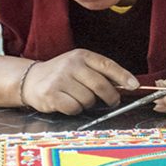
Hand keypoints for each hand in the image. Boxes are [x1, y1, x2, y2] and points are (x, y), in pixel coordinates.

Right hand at [21, 49, 138, 114]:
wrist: (31, 80)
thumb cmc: (61, 75)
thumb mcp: (79, 66)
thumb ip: (99, 73)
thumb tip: (126, 85)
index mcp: (81, 55)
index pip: (107, 65)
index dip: (123, 76)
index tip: (134, 85)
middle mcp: (71, 65)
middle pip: (100, 85)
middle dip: (110, 97)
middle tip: (112, 102)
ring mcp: (60, 79)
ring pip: (88, 99)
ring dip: (88, 104)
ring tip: (78, 98)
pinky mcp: (51, 95)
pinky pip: (74, 108)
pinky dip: (75, 110)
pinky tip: (68, 103)